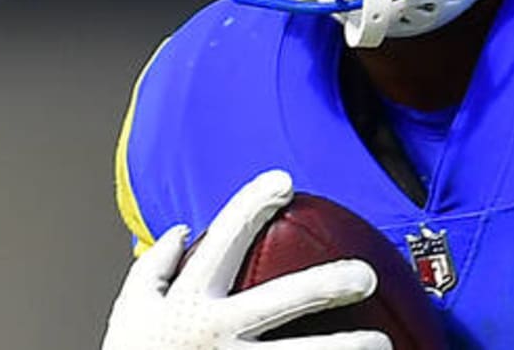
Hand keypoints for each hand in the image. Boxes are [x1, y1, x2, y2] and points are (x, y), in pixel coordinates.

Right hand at [101, 169, 389, 348]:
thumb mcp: (129, 314)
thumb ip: (153, 271)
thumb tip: (182, 230)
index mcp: (188, 304)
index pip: (223, 242)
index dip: (251, 206)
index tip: (284, 180)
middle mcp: (214, 335)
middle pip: (278, 303)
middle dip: (324, 285)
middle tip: (365, 274)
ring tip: (384, 345)